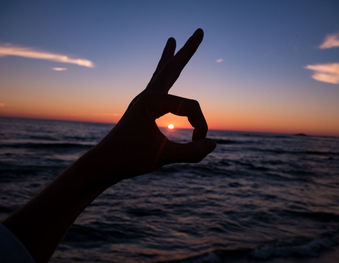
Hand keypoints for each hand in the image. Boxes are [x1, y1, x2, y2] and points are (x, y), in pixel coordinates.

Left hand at [87, 28, 215, 182]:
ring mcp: (143, 101)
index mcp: (150, 101)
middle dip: (187, 51)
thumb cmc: (128, 160)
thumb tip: (214, 144)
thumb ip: (191, 153)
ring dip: (169, 58)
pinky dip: (163, 75)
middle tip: (200, 31)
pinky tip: (163, 74)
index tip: (199, 144)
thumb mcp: (162, 158)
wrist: (102, 165)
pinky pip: (157, 87)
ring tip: (171, 40)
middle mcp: (146, 96)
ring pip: (161, 74)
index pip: (190, 107)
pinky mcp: (143, 110)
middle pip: (171, 68)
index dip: (201, 126)